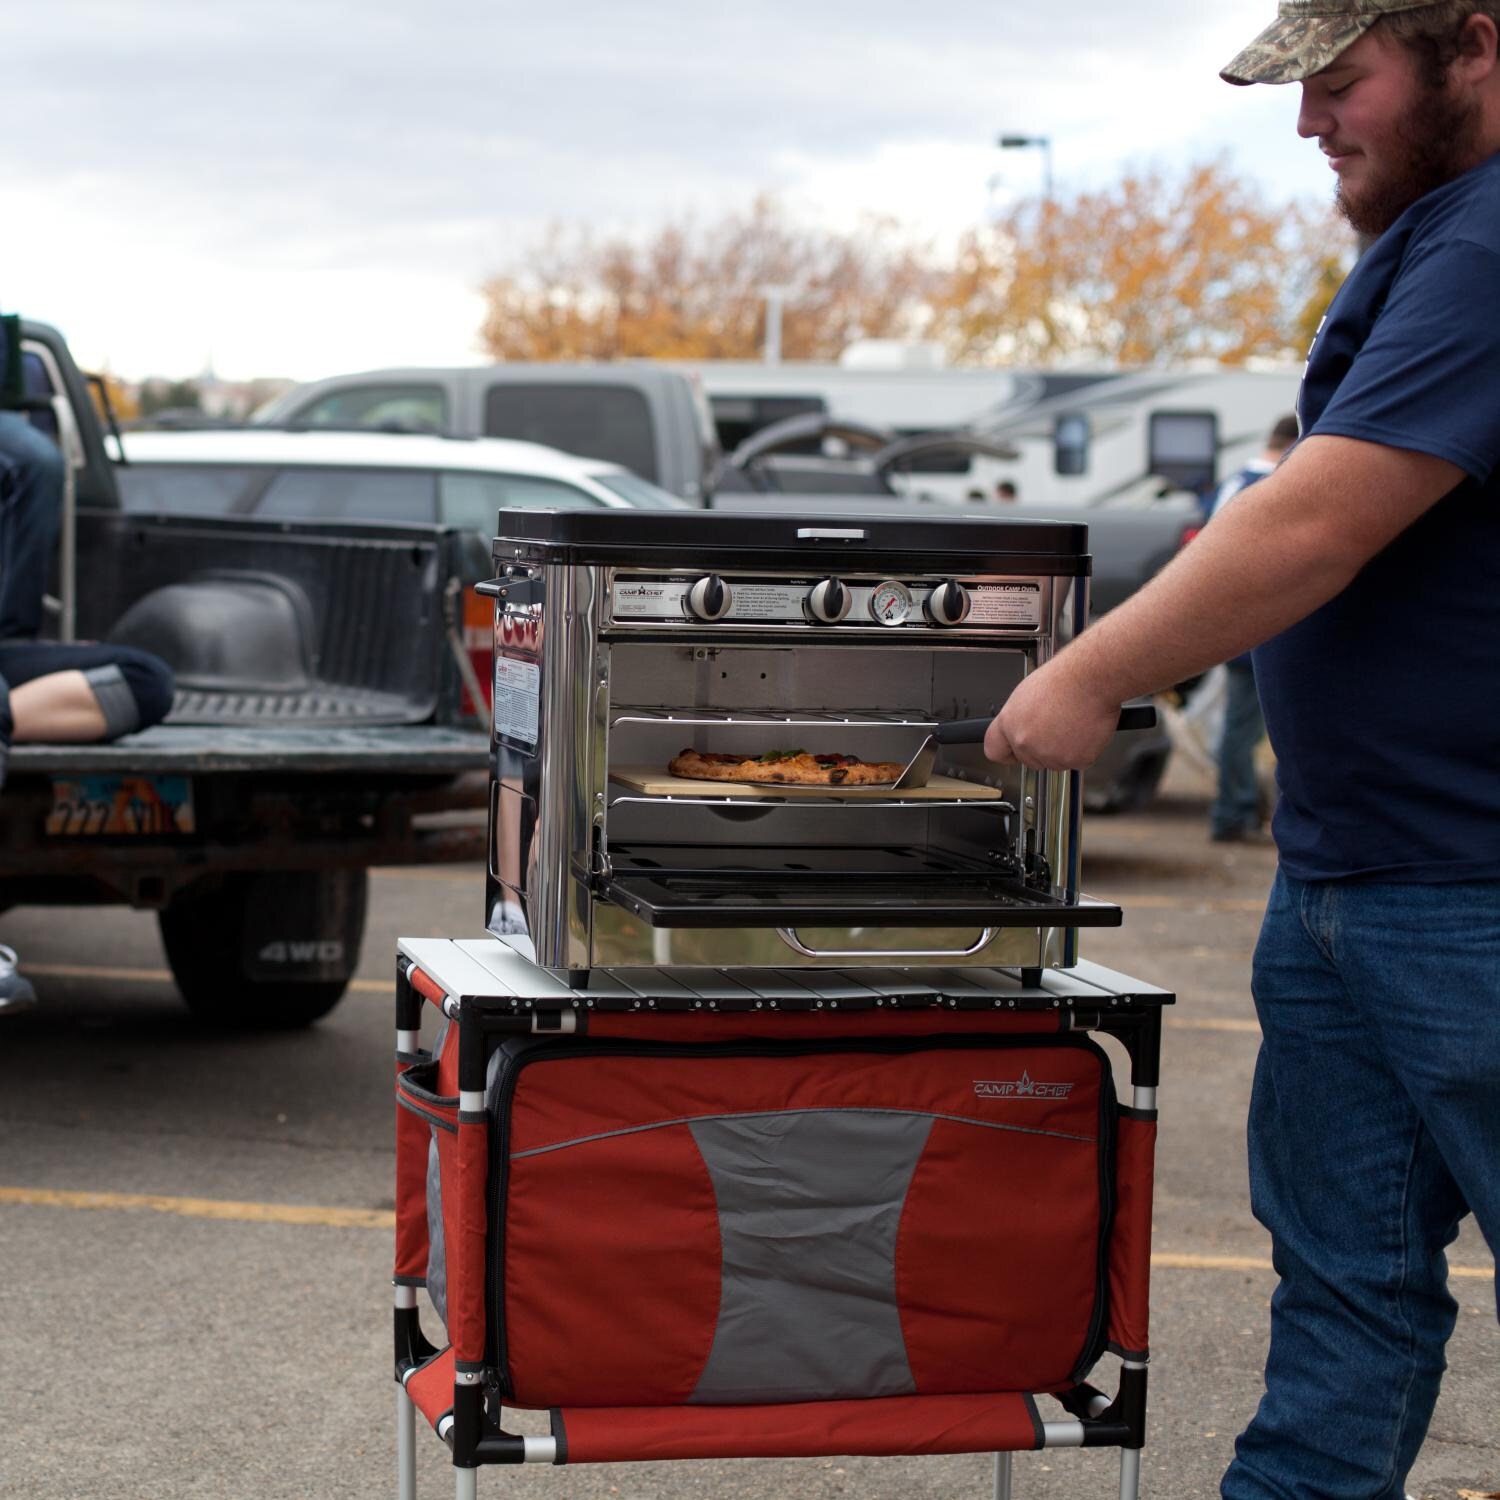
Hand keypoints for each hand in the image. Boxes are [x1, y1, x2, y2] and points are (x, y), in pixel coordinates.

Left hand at [984, 658, 1122, 769]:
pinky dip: (1082, 750)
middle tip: (1055, 727)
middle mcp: (1025, 742)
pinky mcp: (1073, 760)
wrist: (1091, 679)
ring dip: (1063, 750)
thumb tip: (1021, 728)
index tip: (1013, 752)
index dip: (1007, 752)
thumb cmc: (1064, 678)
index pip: (995, 751)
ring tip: (1071, 722)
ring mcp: (1049, 754)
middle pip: (1028, 760)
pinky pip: (1077, 761)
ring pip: (1054, 762)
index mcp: (1010, 723)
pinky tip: (1083, 729)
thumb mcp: (1026, 694)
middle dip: (1041, 749)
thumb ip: (1019, 719)